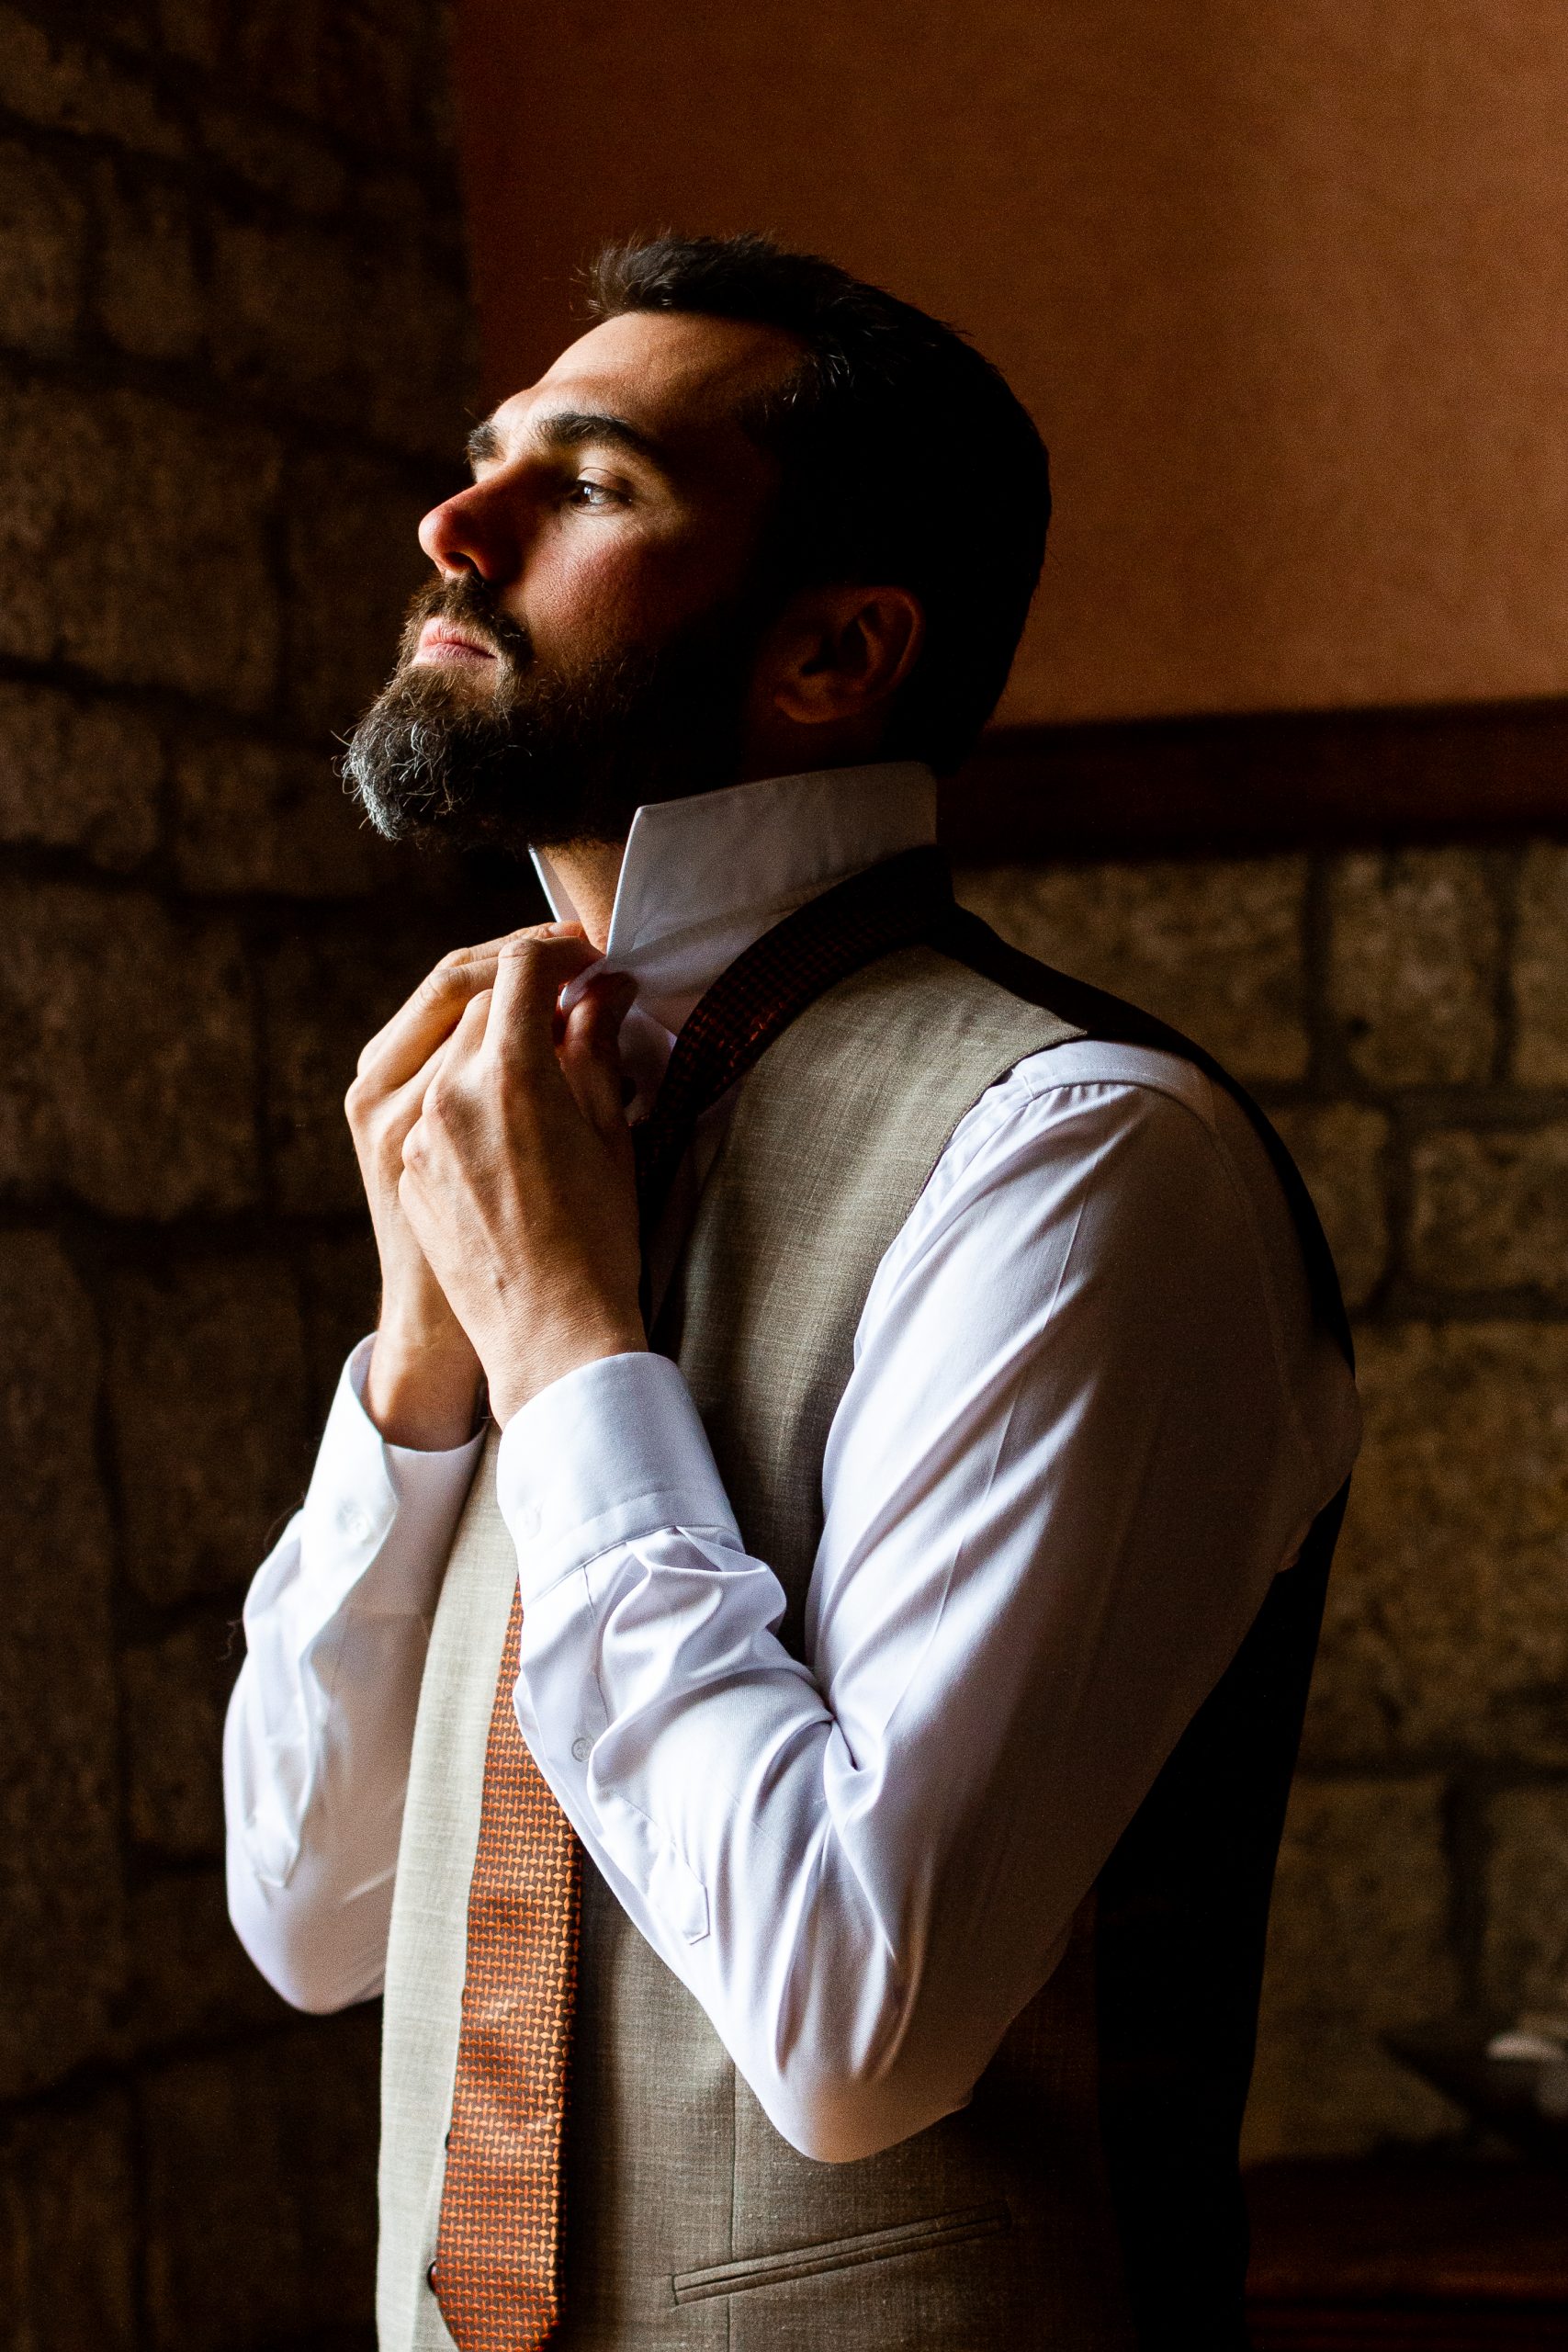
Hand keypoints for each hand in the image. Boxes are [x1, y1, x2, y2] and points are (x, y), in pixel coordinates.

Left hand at [344, 923, 590, 1447]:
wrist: (549, 1338)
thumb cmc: (599, 1242)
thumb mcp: (613, 1135)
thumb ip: (598, 1048)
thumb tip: (605, 990)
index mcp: (511, 1077)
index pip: (522, 968)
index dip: (559, 950)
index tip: (589, 960)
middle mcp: (447, 1093)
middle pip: (476, 992)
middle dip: (523, 980)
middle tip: (569, 988)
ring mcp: (414, 1131)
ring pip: (444, 1041)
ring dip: (488, 1027)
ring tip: (539, 1038)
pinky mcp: (401, 1165)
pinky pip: (427, 1095)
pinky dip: (463, 1078)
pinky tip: (507, 1097)